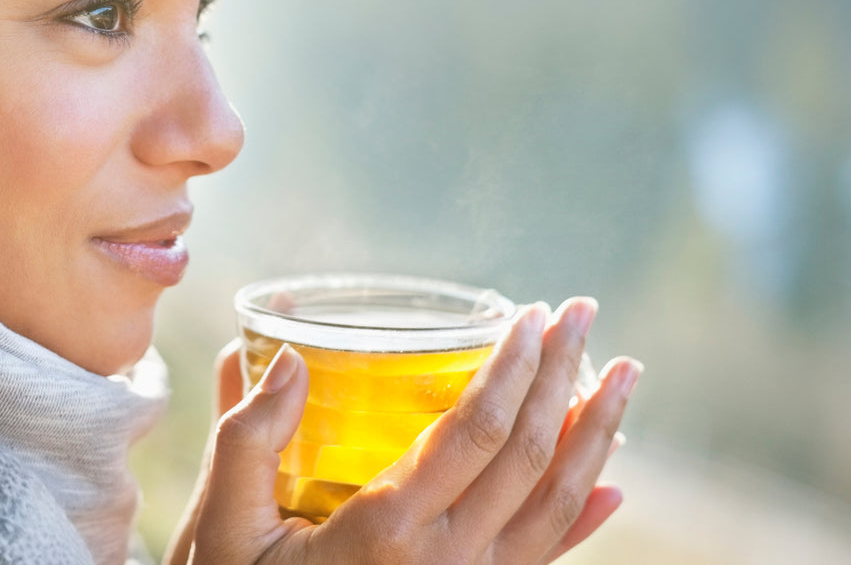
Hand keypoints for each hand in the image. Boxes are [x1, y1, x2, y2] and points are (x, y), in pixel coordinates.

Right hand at [165, 299, 639, 564]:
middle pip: (530, 459)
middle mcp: (446, 564)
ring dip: (598, 434)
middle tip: (583, 312)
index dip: (512, 369)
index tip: (531, 314)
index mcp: (386, 532)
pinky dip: (586, 518)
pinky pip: (546, 559)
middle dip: (565, 377)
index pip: (474, 433)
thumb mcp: (224, 526)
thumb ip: (248, 440)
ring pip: (557, 507)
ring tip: (625, 374)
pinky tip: (613, 481)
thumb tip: (287, 359)